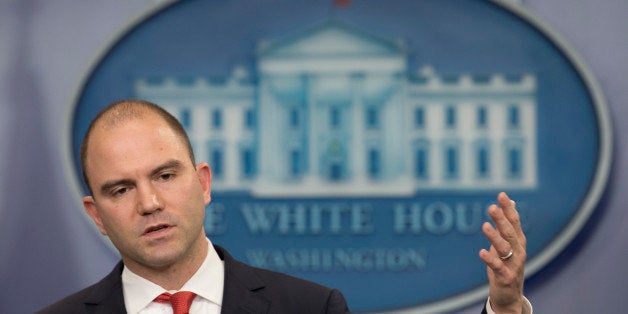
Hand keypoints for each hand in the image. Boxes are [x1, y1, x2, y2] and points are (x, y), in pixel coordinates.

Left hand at [479, 192, 526, 312]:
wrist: (510, 295)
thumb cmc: (507, 265)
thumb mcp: (508, 243)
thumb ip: (508, 224)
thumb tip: (511, 203)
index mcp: (518, 241)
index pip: (514, 222)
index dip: (508, 208)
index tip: (501, 195)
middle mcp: (518, 251)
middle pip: (510, 233)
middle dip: (501, 220)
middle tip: (492, 207)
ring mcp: (513, 264)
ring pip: (504, 248)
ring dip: (494, 237)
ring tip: (484, 226)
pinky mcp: (505, 277)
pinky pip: (497, 267)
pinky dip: (490, 259)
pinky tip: (481, 252)